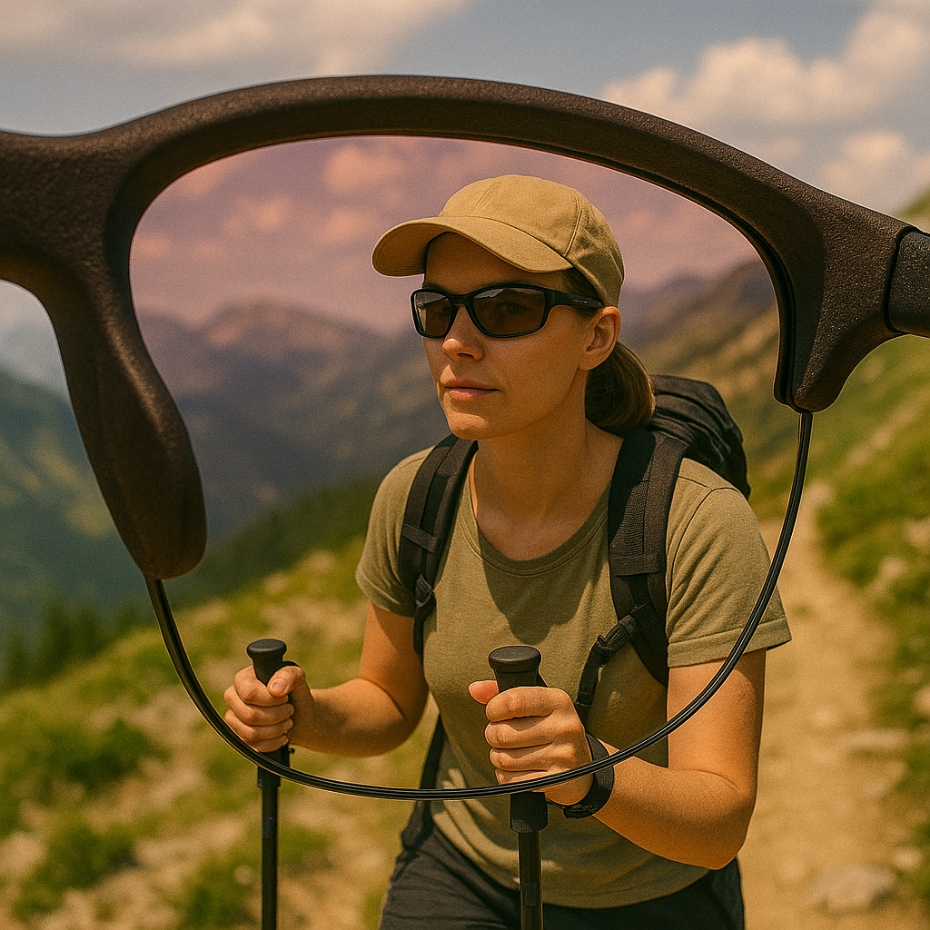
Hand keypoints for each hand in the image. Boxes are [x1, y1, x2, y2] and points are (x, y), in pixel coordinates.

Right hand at [223, 663, 311, 752]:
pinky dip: (272, 743)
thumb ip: (288, 676)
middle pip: (249, 716)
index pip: (249, 694)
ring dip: (276, 730)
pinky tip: (282, 736)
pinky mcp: (238, 738)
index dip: (270, 700)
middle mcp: (232, 698)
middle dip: (276, 716)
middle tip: (289, 710)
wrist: (299, 714)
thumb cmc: (295, 692)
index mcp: (243, 679)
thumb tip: (275, 690)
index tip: (285, 698)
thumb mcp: (297, 677)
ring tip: (287, 722)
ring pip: (250, 733)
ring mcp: (232, 719)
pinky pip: (251, 747)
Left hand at [469, 680, 593, 806]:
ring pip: (504, 759)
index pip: (513, 701)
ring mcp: (562, 755)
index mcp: (558, 701)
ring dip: (498, 757)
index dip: (493, 709)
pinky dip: (506, 776)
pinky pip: (511, 781)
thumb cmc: (550, 728)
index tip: (494, 713)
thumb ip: (503, 693)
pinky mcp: (555, 781)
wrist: (582, 768)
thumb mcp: (535, 705)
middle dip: (492, 736)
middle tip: (500, 736)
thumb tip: (474, 688)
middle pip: (502, 733)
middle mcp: (564, 726)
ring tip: (509, 752)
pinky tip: (517, 769)